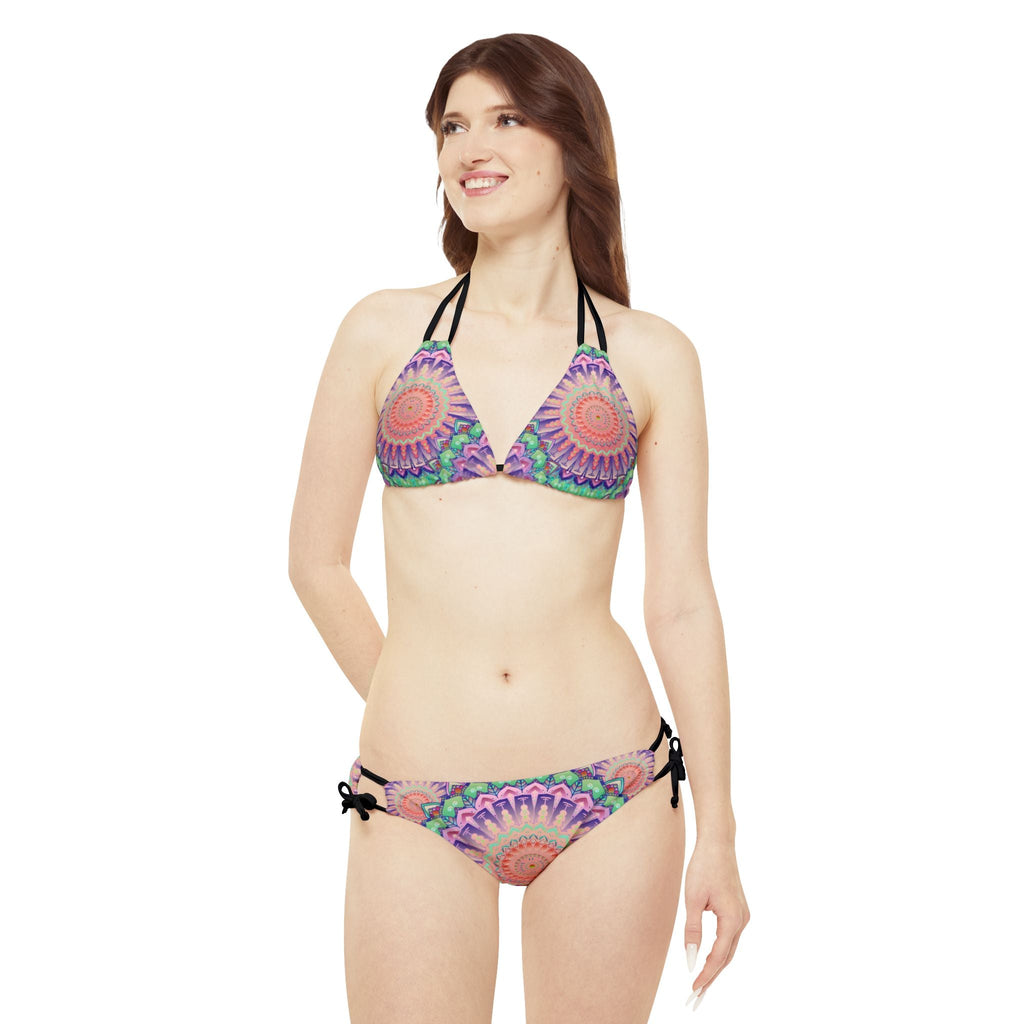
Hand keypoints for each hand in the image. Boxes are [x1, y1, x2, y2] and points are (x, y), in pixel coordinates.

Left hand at [682, 838, 749, 1008]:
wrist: (717, 843)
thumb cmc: (703, 867)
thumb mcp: (692, 899)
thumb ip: (692, 930)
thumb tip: (691, 959)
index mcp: (732, 919)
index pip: (719, 956)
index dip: (706, 975)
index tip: (694, 989)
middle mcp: (742, 920)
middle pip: (727, 957)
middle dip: (712, 977)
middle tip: (696, 996)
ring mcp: (742, 915)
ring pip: (729, 948)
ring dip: (716, 966)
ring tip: (701, 983)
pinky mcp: (738, 910)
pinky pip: (730, 938)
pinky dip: (720, 952)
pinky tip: (709, 960)